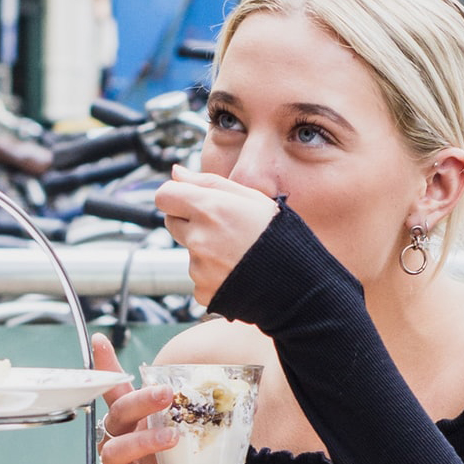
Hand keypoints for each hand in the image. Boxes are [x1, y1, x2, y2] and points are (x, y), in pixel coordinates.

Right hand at [93, 333, 182, 463]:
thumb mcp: (178, 441)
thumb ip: (194, 418)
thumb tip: (233, 394)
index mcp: (131, 426)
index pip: (114, 393)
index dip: (105, 367)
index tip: (100, 340)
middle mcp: (118, 445)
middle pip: (116, 416)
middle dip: (139, 402)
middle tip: (165, 394)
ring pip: (115, 451)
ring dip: (143, 440)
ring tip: (172, 437)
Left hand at [155, 166, 278, 304]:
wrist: (299, 284)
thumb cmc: (280, 236)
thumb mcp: (252, 198)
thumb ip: (209, 182)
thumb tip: (177, 172)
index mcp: (209, 208)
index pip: (164, 195)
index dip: (177, 195)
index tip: (192, 200)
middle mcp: (198, 238)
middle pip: (172, 222)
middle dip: (190, 221)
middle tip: (223, 226)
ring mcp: (198, 267)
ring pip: (189, 251)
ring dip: (205, 250)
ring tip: (238, 253)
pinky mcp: (202, 291)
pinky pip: (198, 277)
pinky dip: (212, 275)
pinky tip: (236, 272)